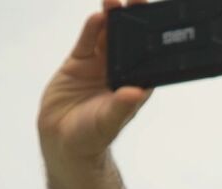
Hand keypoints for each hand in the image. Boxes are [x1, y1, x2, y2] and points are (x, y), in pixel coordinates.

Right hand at [37, 1, 152, 167]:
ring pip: (108, 37)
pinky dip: (91, 30)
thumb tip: (135, 92)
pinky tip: (97, 16)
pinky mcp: (78, 63)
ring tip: (115, 2)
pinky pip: (86, 42)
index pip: (149, 59)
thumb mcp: (108, 122)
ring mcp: (99, 66)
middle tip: (139, 1)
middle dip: (134, 22)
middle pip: (130, 43)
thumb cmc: (92, 137)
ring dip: (112, 20)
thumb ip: (120, 106)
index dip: (153, 41)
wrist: (62, 141)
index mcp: (135, 86)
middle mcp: (119, 73)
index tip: (159, 22)